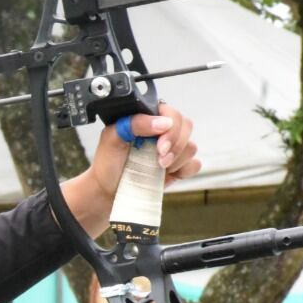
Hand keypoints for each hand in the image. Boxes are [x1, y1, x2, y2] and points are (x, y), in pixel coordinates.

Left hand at [62, 101, 199, 236]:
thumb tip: (164, 122)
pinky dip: (184, 170)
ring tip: (158, 168)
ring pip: (191, 146)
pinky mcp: (178, 166)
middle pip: (186, 127)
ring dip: (176, 159)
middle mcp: (163, 131)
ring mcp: (172, 149)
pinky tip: (168, 174)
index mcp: (149, 118)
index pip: (172, 113)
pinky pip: (195, 164)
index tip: (159, 147)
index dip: (171, 130)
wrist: (107, 189)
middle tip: (159, 160)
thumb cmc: (108, 161)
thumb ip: (135, 123)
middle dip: (175, 146)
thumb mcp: (113, 137)